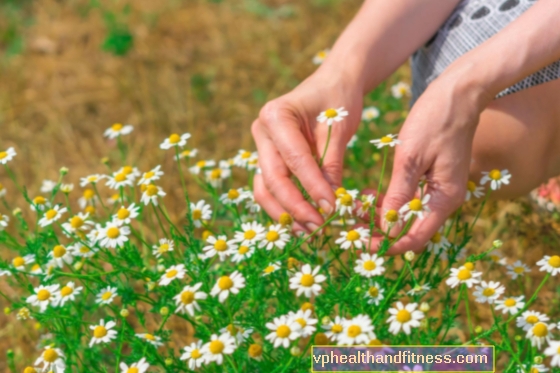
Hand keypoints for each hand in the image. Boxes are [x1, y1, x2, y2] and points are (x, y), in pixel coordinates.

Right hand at [251, 71, 362, 232]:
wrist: (332, 82)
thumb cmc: (338, 98)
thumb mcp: (339, 127)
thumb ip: (331, 163)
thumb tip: (330, 204)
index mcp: (276, 116)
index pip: (294, 160)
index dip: (312, 188)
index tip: (331, 210)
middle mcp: (261, 131)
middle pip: (271, 179)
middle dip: (294, 207)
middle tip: (318, 228)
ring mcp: (261, 146)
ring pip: (264, 188)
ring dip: (285, 213)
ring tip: (309, 232)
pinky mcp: (268, 158)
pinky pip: (271, 187)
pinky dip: (285, 206)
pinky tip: (302, 222)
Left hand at [370, 77, 486, 253]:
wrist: (459, 92)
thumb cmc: (435, 120)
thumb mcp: (411, 156)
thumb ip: (399, 193)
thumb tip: (387, 227)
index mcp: (445, 198)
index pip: (416, 238)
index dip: (388, 246)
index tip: (363, 245)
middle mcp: (445, 200)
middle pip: (411, 230)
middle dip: (381, 233)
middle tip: (352, 227)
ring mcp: (440, 189)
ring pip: (408, 216)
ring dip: (382, 218)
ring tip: (355, 211)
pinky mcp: (433, 179)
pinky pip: (410, 200)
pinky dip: (390, 202)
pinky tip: (369, 196)